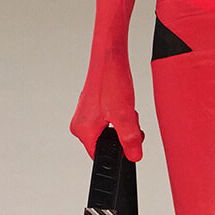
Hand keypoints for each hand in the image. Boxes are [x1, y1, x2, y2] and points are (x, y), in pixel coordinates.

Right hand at [69, 44, 143, 161]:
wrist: (109, 58)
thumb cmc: (110, 81)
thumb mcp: (125, 115)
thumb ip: (130, 139)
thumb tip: (134, 156)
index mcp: (82, 130)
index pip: (100, 156)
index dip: (118, 153)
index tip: (129, 143)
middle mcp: (80, 124)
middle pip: (106, 144)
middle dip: (122, 136)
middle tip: (129, 121)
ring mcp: (85, 115)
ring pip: (108, 132)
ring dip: (122, 124)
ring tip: (125, 109)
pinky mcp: (91, 108)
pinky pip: (107, 121)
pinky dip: (118, 116)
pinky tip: (122, 105)